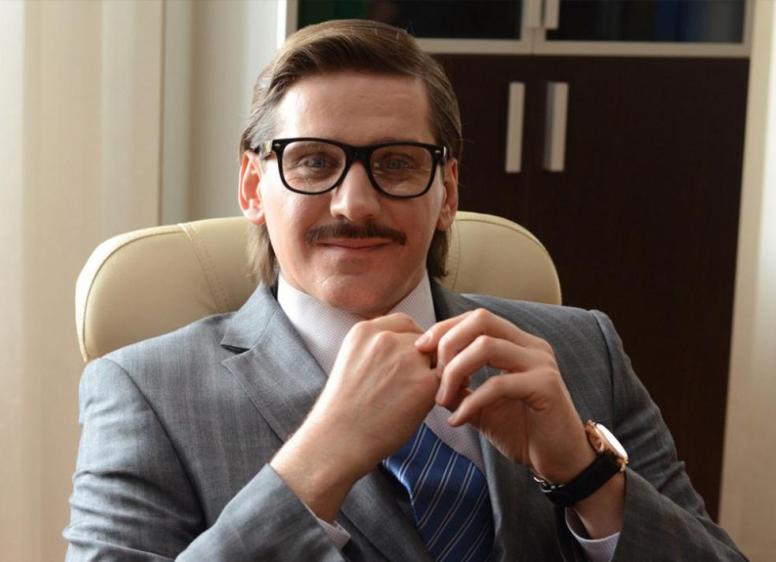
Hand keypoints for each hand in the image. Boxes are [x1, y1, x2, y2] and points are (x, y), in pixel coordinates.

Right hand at [271, 313, 437, 520]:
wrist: (338, 439)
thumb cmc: (343, 411)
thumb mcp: (351, 363)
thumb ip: (376, 350)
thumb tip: (407, 353)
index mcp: (365, 331)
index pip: (403, 324)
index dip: (411, 342)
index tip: (409, 361)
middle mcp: (386, 338)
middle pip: (423, 340)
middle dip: (424, 359)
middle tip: (420, 382)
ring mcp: (406, 358)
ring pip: (437, 358)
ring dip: (434, 374)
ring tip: (423, 396)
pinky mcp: (423, 382)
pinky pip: (445, 380)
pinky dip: (442, 393)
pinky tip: (428, 407)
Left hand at [416, 308, 623, 537]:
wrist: (561, 462)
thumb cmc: (523, 432)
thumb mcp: (482, 407)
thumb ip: (459, 389)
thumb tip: (428, 378)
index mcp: (518, 343)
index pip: (477, 318)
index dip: (446, 329)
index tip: (422, 350)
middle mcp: (531, 346)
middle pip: (481, 320)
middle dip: (448, 342)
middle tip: (431, 372)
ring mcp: (541, 364)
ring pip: (487, 346)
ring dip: (456, 370)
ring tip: (442, 398)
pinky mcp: (546, 387)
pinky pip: (499, 384)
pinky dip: (471, 401)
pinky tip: (458, 419)